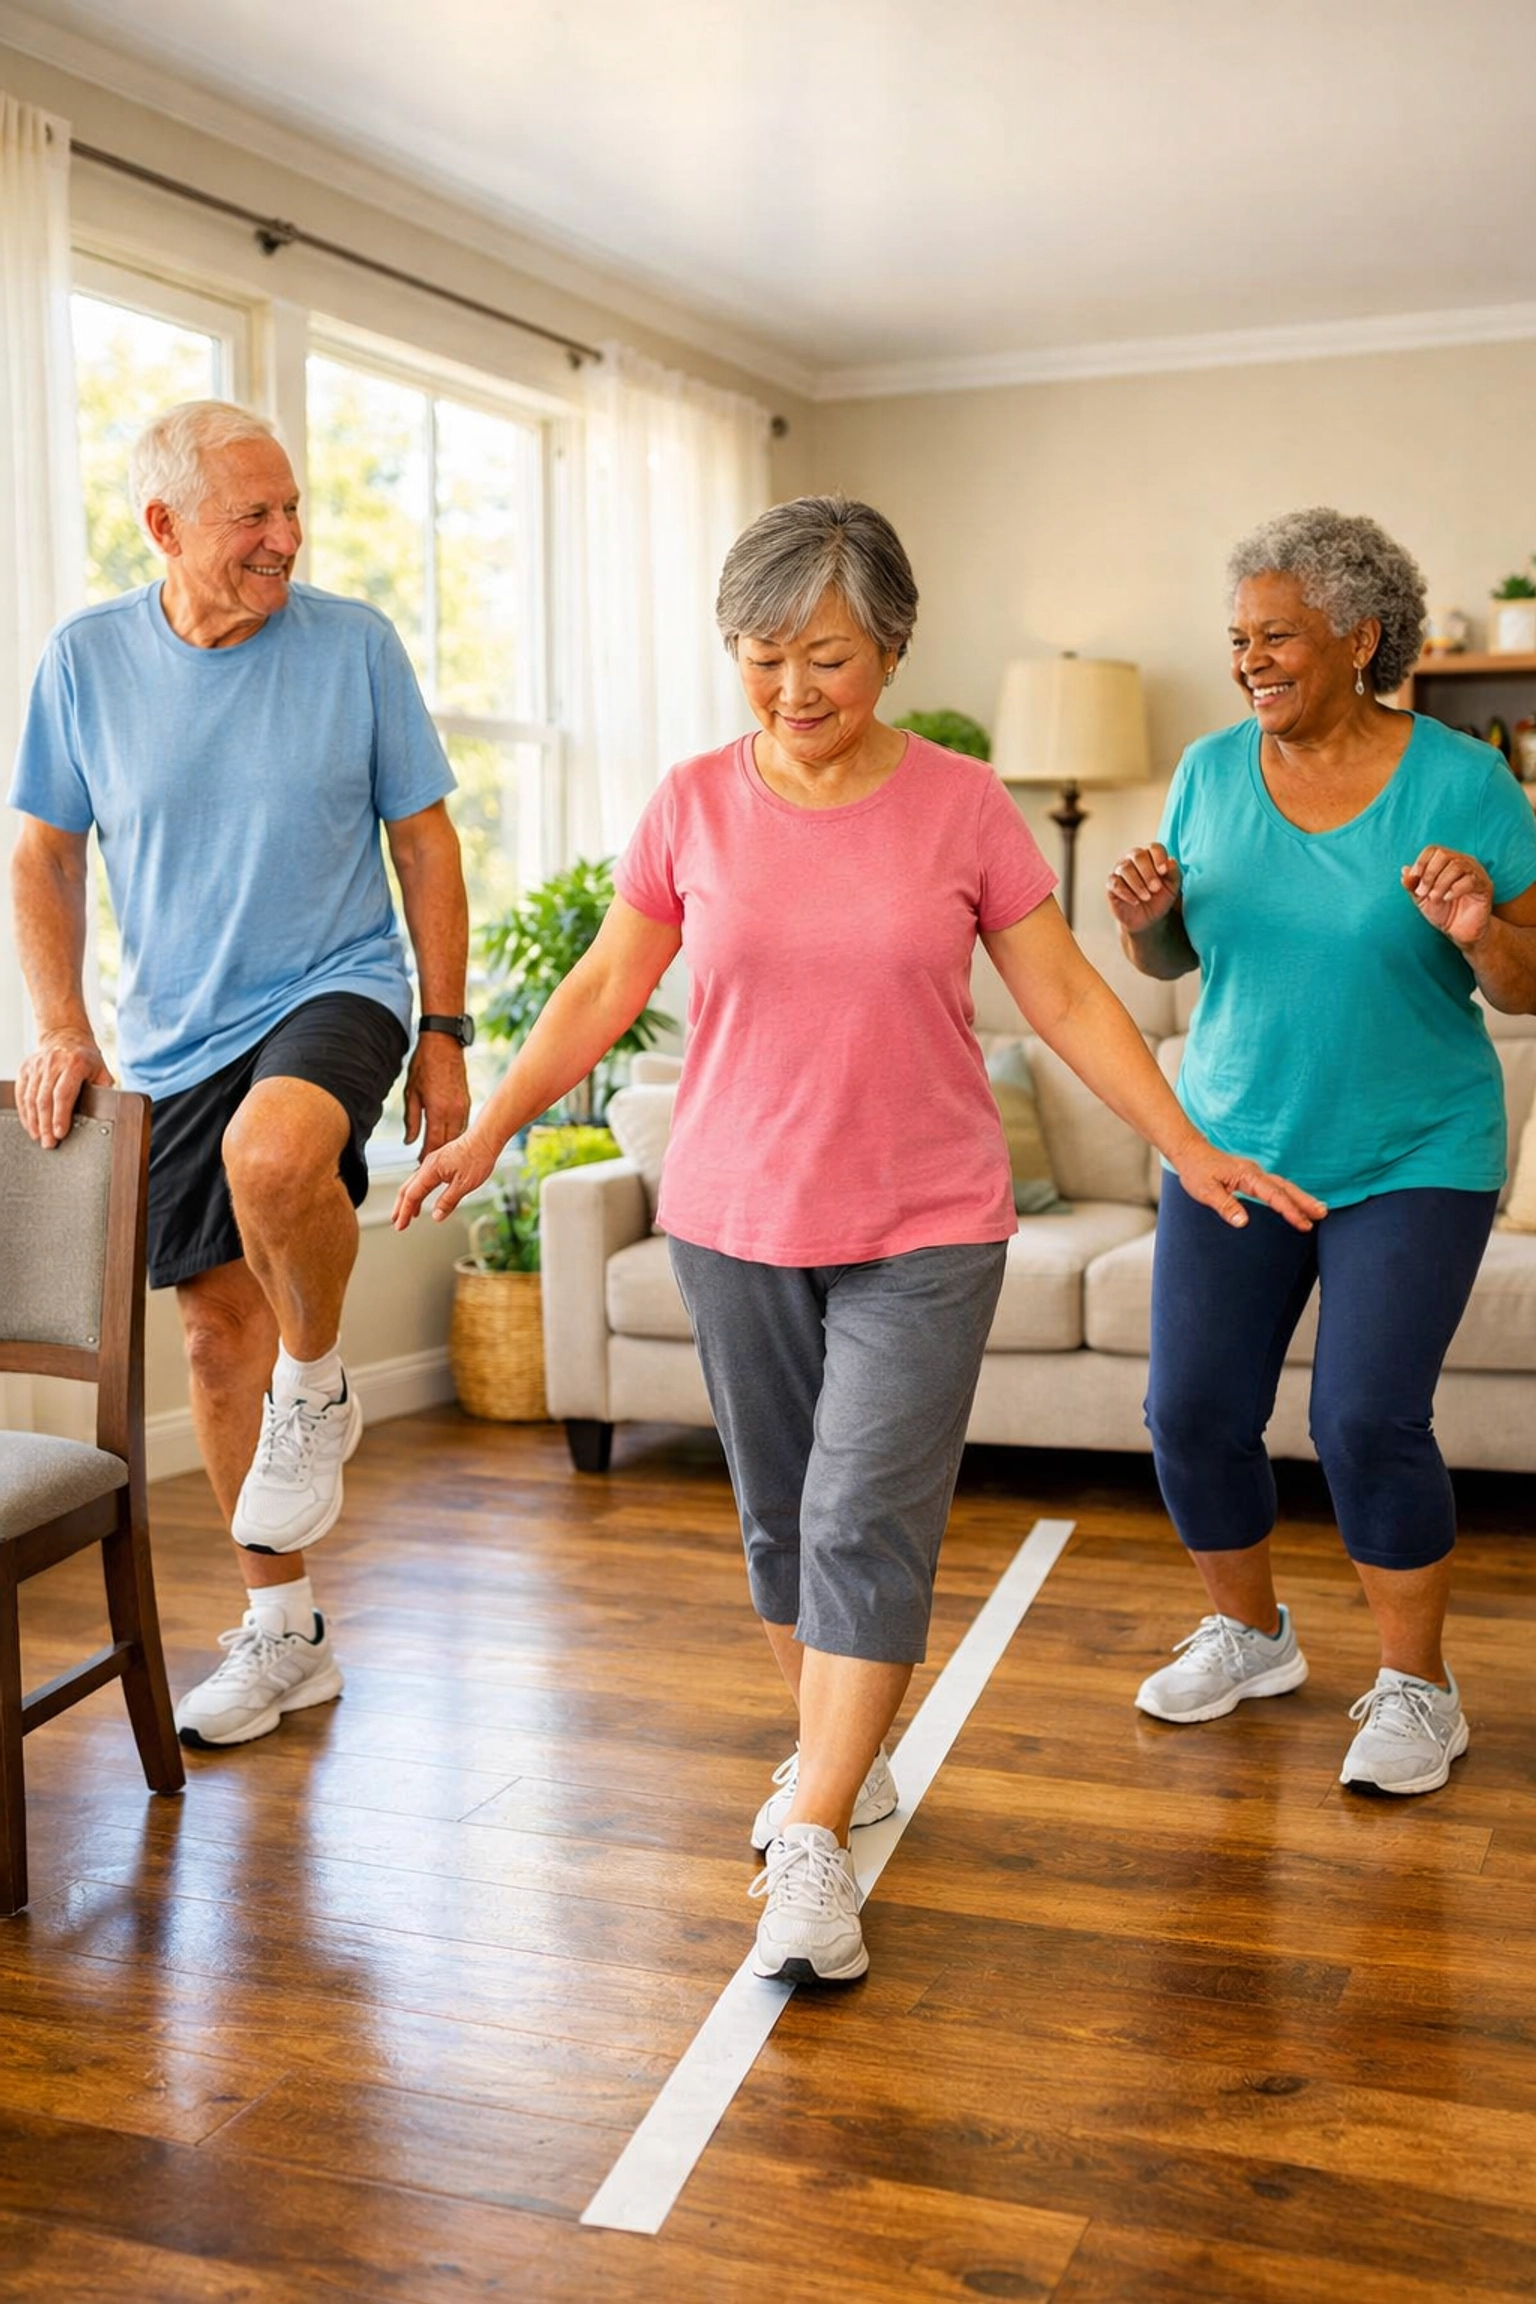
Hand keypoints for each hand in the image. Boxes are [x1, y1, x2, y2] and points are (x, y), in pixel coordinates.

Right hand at [17, 1030, 113, 1148]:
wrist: (66, 1037)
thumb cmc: (87, 1059)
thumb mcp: (101, 1071)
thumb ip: (103, 1090)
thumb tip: (109, 1112)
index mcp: (75, 1064)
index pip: (63, 1094)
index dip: (60, 1116)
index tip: (60, 1133)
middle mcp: (53, 1063)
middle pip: (45, 1099)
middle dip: (46, 1125)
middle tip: (49, 1143)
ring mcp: (37, 1065)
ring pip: (31, 1098)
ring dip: (34, 1121)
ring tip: (39, 1137)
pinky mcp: (26, 1069)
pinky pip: (22, 1093)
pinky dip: (24, 1112)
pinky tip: (30, 1125)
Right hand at [392, 1126, 498, 1229]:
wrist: (485, 1139)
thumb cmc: (477, 1157)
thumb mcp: (464, 1185)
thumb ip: (448, 1202)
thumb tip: (436, 1216)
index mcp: (431, 1170)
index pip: (412, 1195)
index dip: (405, 1212)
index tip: (401, 1225)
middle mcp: (428, 1165)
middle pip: (407, 1189)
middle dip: (400, 1207)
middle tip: (396, 1222)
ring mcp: (433, 1163)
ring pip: (414, 1184)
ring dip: (408, 1200)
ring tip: (406, 1215)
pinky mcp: (439, 1162)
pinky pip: (422, 1179)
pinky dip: (418, 1192)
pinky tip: (421, 1199)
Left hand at [402, 1032, 471, 1156]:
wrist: (443, 1044)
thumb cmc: (424, 1064)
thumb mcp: (411, 1092)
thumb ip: (411, 1120)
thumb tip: (409, 1141)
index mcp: (437, 1110)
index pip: (433, 1143)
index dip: (425, 1157)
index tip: (418, 1167)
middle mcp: (453, 1111)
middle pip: (447, 1144)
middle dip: (437, 1157)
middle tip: (426, 1169)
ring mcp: (463, 1107)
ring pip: (457, 1136)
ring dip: (447, 1148)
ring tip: (436, 1158)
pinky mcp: (466, 1102)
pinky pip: (462, 1125)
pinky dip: (454, 1136)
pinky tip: (447, 1141)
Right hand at [1107, 845, 1181, 933]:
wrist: (1147, 919)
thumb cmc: (1159, 899)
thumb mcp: (1172, 888)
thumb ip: (1174, 873)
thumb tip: (1171, 861)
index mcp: (1150, 856)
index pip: (1154, 848)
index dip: (1159, 857)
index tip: (1163, 872)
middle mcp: (1133, 859)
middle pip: (1138, 855)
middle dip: (1148, 872)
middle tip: (1155, 888)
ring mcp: (1121, 870)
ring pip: (1125, 868)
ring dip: (1138, 884)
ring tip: (1147, 897)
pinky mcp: (1112, 884)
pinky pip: (1115, 883)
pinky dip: (1126, 893)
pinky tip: (1135, 901)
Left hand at [1172, 1138, 1326, 1232]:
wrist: (1190, 1151)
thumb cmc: (1196, 1171)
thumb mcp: (1205, 1191)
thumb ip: (1225, 1206)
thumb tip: (1243, 1222)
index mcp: (1247, 1176)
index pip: (1273, 1195)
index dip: (1290, 1210)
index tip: (1304, 1223)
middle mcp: (1255, 1173)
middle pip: (1285, 1188)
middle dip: (1305, 1201)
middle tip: (1323, 1214)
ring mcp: (1255, 1174)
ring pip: (1283, 1186)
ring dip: (1300, 1198)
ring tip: (1318, 1211)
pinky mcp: (1252, 1177)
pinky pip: (1275, 1185)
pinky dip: (1289, 1194)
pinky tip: (1296, 1202)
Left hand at [1402, 846, 1492, 949]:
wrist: (1460, 931)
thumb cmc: (1443, 912)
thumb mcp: (1422, 898)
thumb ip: (1413, 885)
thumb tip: (1404, 870)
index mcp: (1447, 862)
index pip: (1433, 850)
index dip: (1421, 862)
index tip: (1413, 879)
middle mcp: (1463, 862)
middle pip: (1444, 855)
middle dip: (1429, 874)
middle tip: (1422, 892)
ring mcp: (1475, 873)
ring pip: (1457, 866)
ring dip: (1440, 883)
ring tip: (1434, 898)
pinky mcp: (1485, 885)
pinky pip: (1471, 880)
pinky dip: (1455, 889)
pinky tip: (1447, 899)